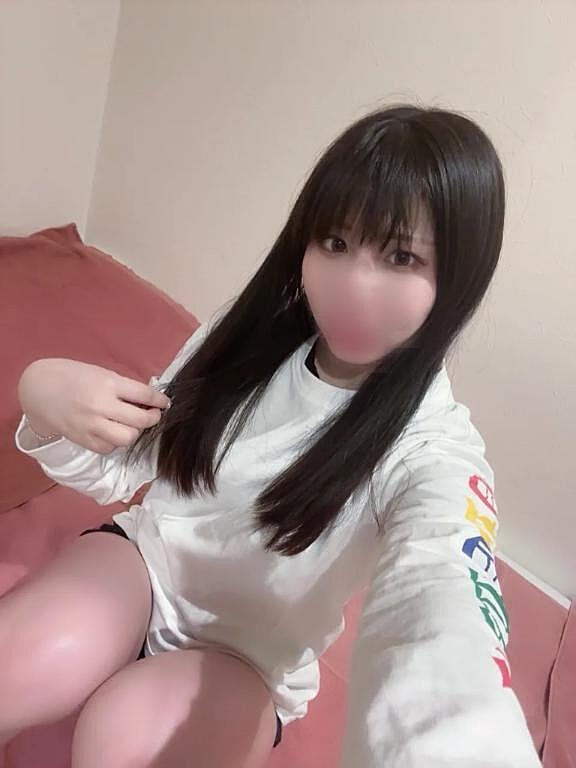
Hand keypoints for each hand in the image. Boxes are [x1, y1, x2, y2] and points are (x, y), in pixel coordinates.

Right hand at [18, 358, 171, 454]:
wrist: (39, 389)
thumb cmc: (73, 376)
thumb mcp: (101, 373)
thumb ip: (123, 387)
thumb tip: (149, 400)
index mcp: (108, 384)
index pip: (145, 395)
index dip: (160, 401)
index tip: (165, 403)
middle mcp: (101, 406)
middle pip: (141, 421)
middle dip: (153, 418)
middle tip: (153, 415)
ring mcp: (91, 426)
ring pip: (127, 438)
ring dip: (134, 432)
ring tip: (131, 424)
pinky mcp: (83, 440)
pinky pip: (109, 448)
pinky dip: (115, 442)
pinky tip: (112, 431)